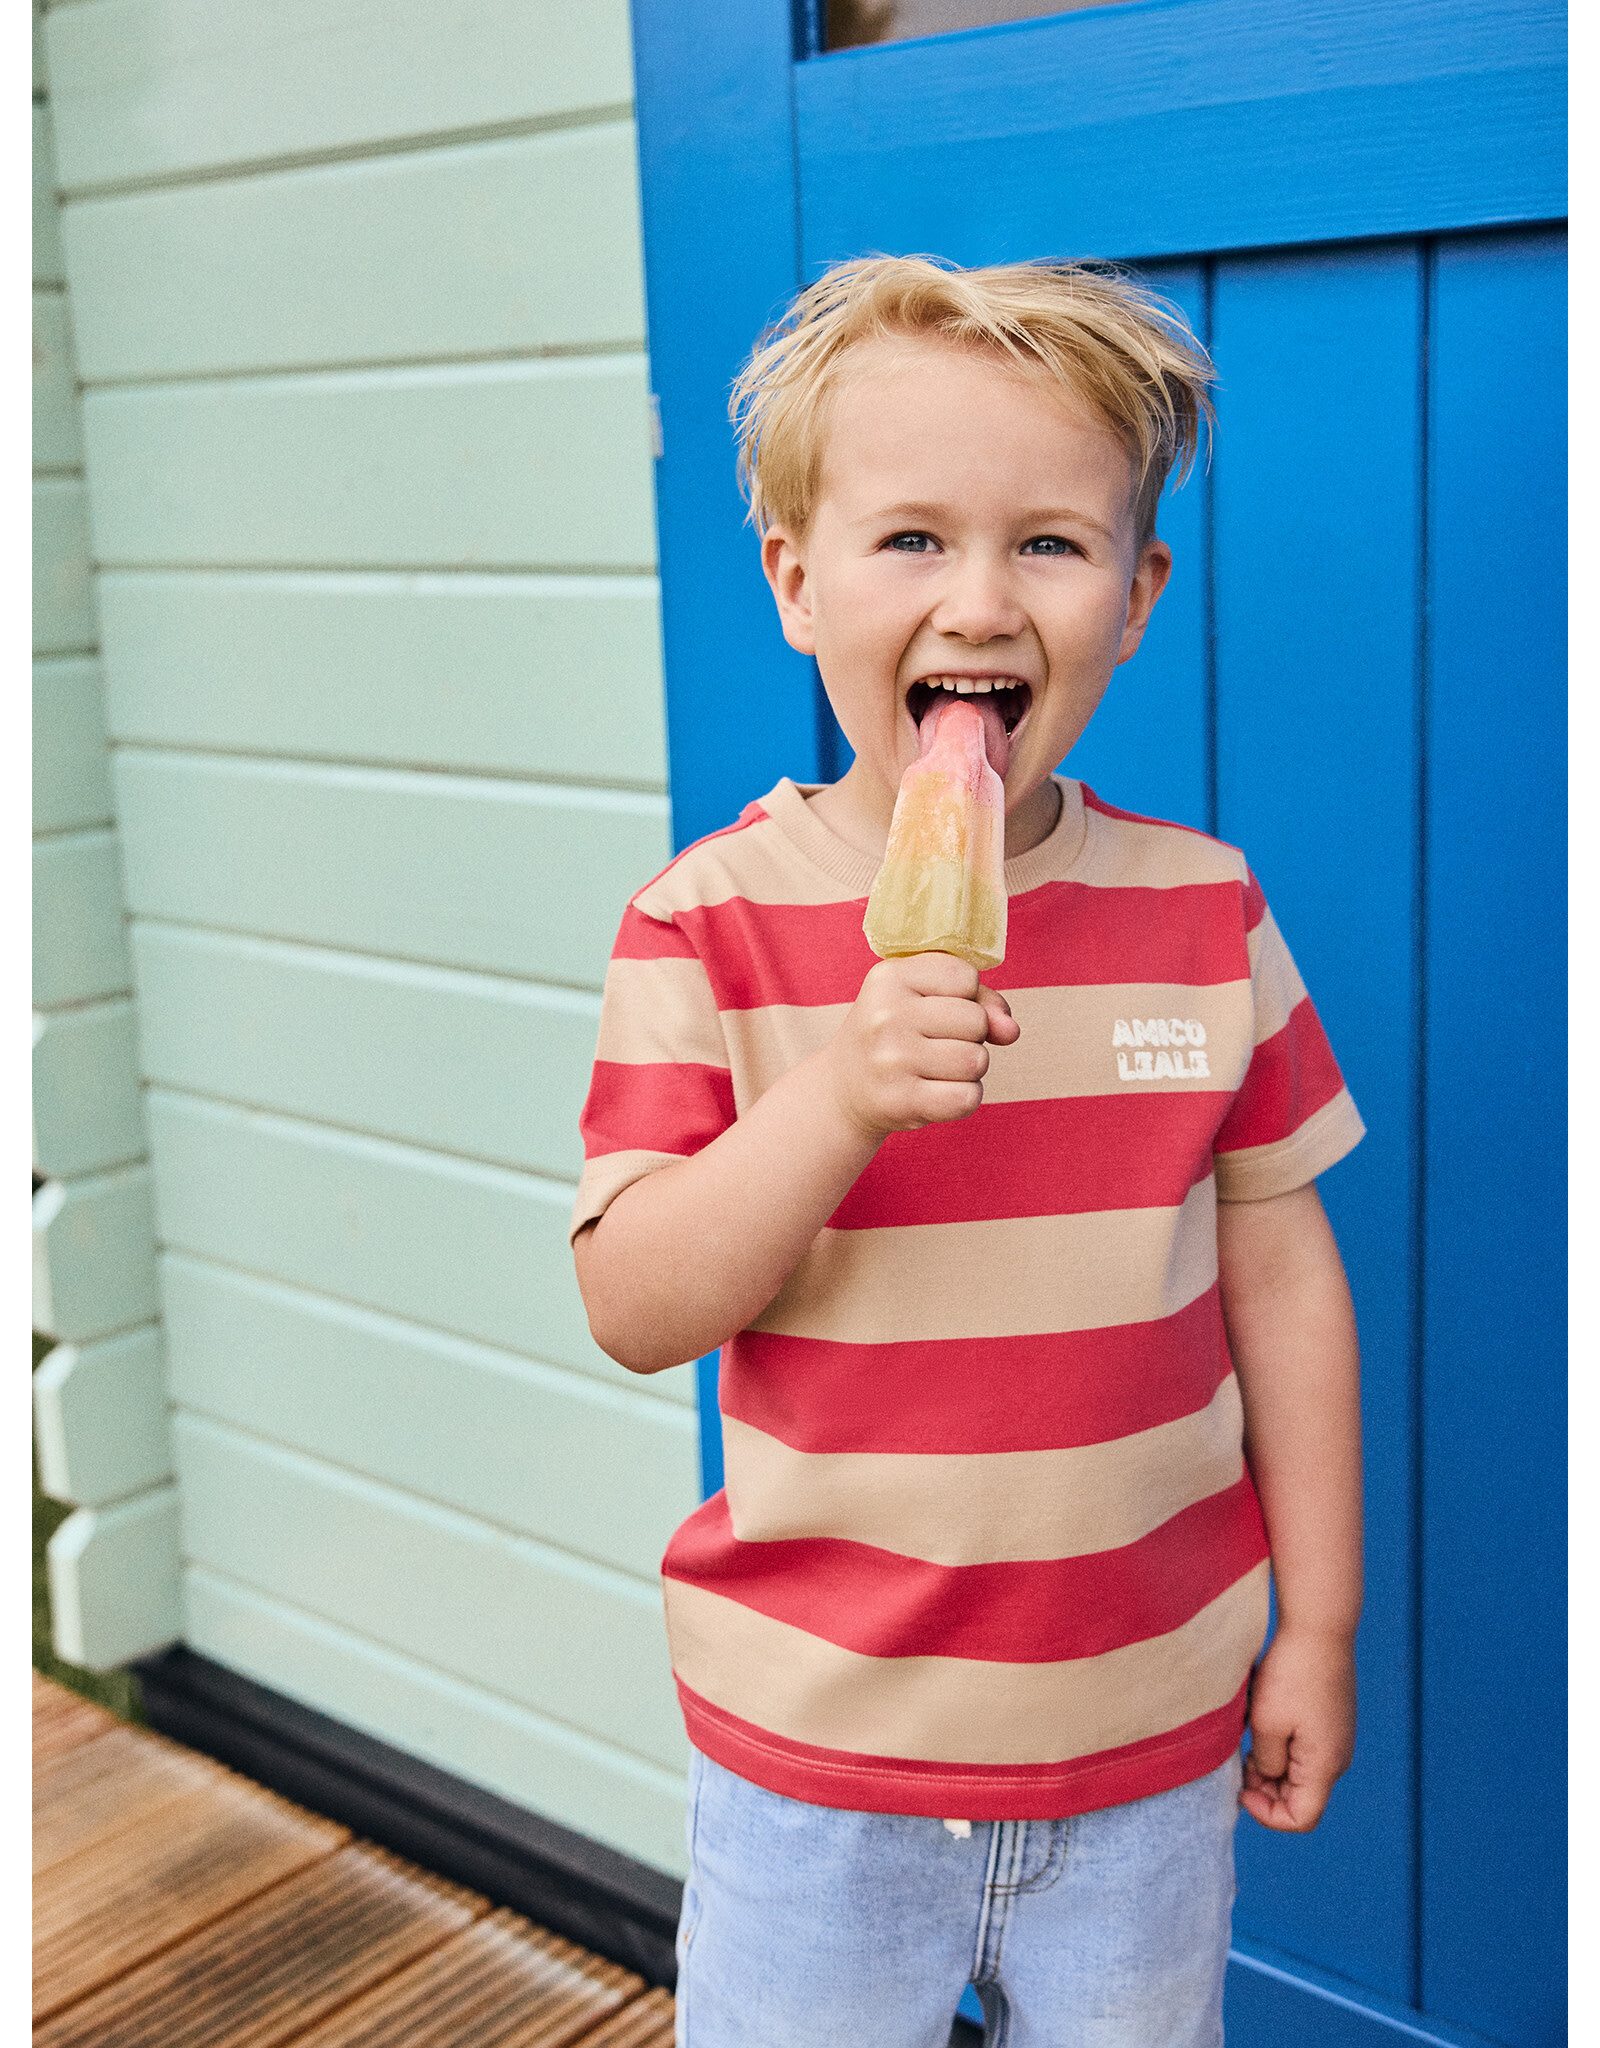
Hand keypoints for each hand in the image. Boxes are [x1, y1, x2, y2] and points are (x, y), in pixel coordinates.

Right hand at [822, 953, 1019, 1140]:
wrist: (844, 1089)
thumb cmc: (896, 1035)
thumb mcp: (925, 999)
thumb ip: (979, 1001)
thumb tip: (1011, 1030)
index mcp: (890, 976)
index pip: (966, 977)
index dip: (965, 996)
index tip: (935, 1008)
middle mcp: (885, 1015)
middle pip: (976, 1021)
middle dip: (970, 1036)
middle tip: (935, 1044)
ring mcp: (891, 1060)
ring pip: (976, 1061)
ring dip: (968, 1069)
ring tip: (935, 1068)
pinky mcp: (900, 1101)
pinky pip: (967, 1098)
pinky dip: (963, 1098)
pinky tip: (936, 1093)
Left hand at [1239, 1626, 1355, 1831]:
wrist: (1319, 1628)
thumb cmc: (1291, 1674)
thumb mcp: (1266, 1724)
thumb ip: (1266, 1763)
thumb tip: (1268, 1775)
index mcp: (1324, 1766)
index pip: (1301, 1818)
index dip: (1267, 1815)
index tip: (1241, 1789)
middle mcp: (1338, 1758)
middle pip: (1301, 1797)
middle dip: (1267, 1789)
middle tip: (1240, 1763)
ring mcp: (1337, 1738)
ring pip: (1301, 1773)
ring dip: (1272, 1766)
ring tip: (1249, 1739)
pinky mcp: (1332, 1720)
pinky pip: (1306, 1750)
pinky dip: (1283, 1747)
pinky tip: (1265, 1722)